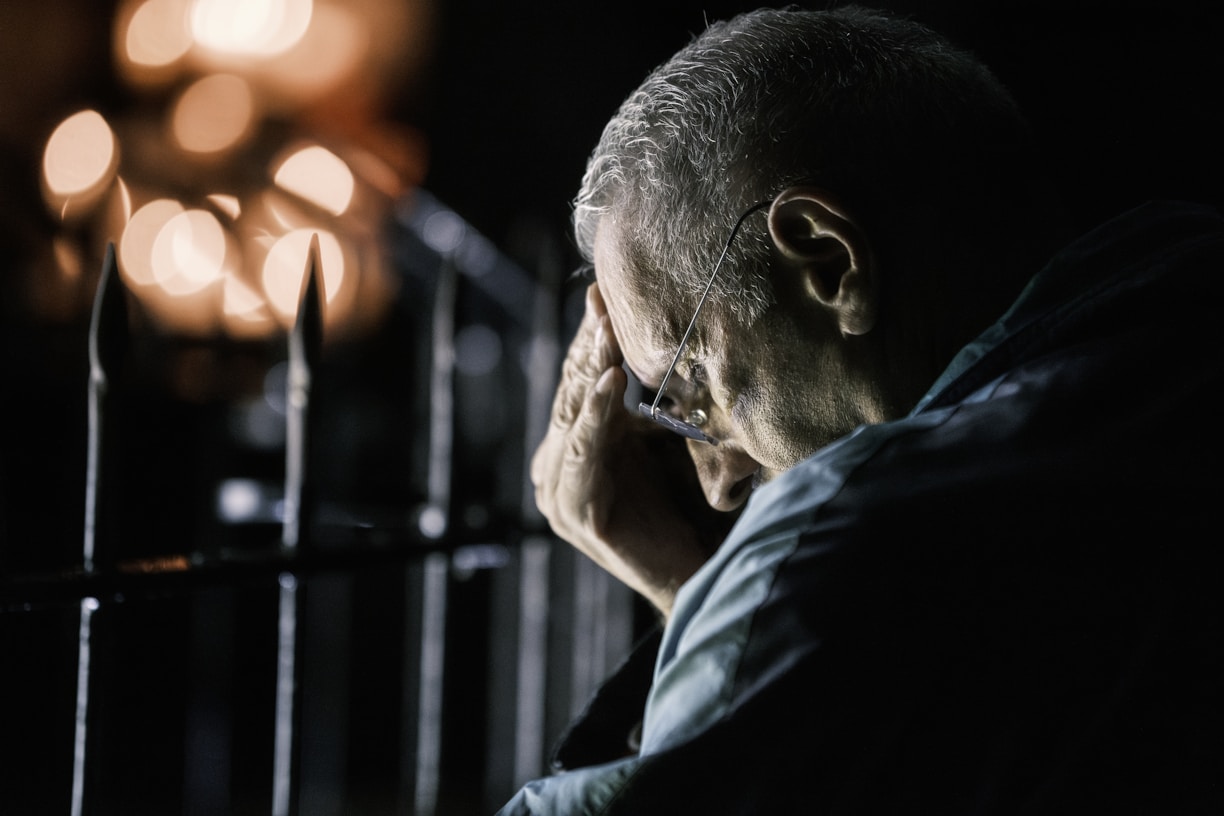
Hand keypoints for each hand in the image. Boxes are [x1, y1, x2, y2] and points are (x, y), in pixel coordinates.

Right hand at [531, 284, 735, 616]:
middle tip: (603, 299)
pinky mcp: (575, 512)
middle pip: (574, 391)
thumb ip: (648, 400)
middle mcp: (559, 464)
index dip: (591, 337)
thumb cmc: (692, 505)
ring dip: (591, 369)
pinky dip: (596, 415)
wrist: (703, 571)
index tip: (603, 292)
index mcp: (577, 444)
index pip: (581, 381)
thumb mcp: (665, 437)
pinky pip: (584, 453)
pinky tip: (610, 382)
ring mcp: (559, 491)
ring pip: (574, 416)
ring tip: (606, 328)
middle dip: (591, 344)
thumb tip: (658, 335)